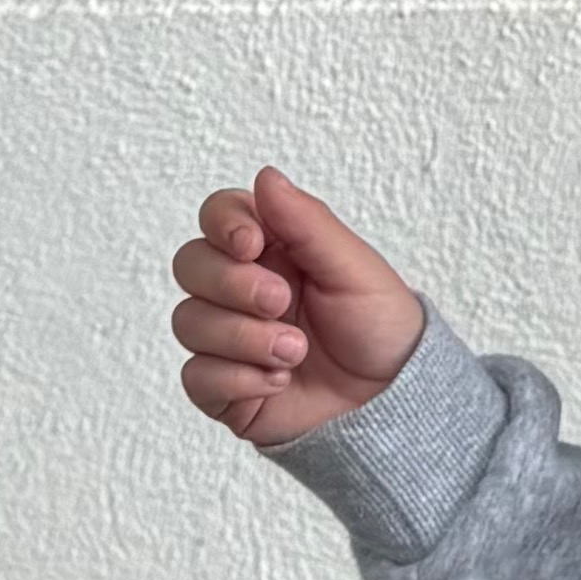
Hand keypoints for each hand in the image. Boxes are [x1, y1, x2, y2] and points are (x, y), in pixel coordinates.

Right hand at [169, 167, 425, 446]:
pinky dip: (238, 379)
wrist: (391, 402)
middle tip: (282, 302)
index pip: (218, 217)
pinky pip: (196, 375)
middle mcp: (241, 289)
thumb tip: (266, 176)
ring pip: (188, 320)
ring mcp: (228, 338)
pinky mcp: (223, 387)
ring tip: (295, 352)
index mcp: (272, 249)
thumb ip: (306, 223)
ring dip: (242, 337)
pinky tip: (279, 381)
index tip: (252, 244)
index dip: (223, 224)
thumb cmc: (380, 327)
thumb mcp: (353, 268)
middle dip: (232, 283)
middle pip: (190, 264)